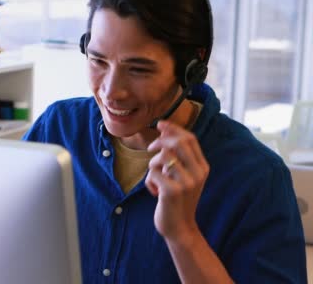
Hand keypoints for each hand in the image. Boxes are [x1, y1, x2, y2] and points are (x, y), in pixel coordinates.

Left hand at [145, 120, 209, 242]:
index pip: (190, 138)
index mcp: (202, 167)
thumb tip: (165, 129)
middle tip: (150, 149)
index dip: (173, 128)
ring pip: (162, 156)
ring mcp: (186, 182)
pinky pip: (152, 173)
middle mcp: (198, 173)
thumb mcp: (183, 176)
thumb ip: (178, 157)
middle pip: (177, 142)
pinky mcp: (172, 191)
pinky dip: (149, 180)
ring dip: (152, 164)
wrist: (180, 228)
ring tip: (155, 177)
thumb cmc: (177, 199)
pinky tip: (154, 192)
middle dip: (160, 141)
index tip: (160, 124)